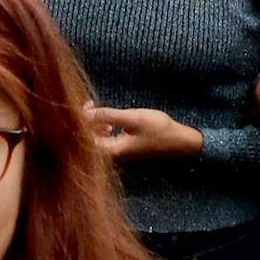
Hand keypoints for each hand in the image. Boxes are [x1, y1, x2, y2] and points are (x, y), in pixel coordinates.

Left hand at [86, 104, 203, 161]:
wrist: (180, 141)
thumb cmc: (158, 129)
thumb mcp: (133, 119)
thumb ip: (109, 115)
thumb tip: (85, 113)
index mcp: (112, 151)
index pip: (84, 141)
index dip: (79, 124)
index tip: (83, 106)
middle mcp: (112, 155)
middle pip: (88, 141)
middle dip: (85, 122)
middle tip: (88, 104)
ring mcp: (119, 152)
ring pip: (97, 139)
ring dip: (93, 124)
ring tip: (95, 108)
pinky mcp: (124, 148)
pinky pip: (106, 139)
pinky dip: (103, 128)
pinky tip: (109, 121)